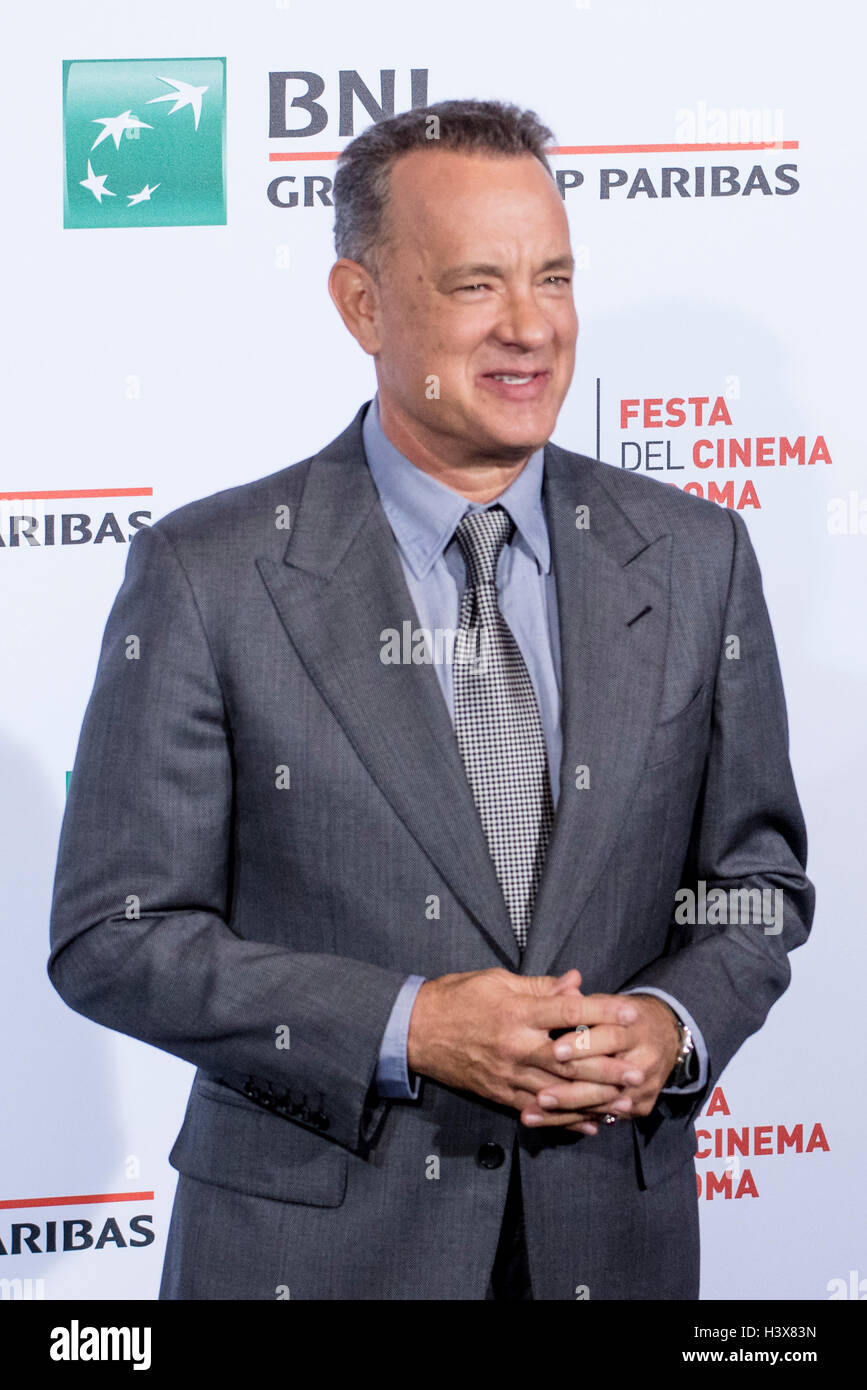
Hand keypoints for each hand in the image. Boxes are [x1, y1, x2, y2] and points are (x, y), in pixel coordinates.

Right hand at [406, 968, 638, 1131]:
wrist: (415, 1030)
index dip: (602, 1012)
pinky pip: (538, 1111)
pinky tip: (588, 1124)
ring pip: (558, 1091)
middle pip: (571, 1059)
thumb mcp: (497, 981)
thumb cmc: (457, 997)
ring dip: (594, 1099)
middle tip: (637, 1072)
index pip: (569, 1011)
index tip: (630, 1014)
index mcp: (517, 1013)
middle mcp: (516, 1047)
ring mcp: (508, 1075)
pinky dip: (565, 1120)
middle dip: (607, 1067)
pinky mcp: (500, 1094)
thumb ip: (539, 986)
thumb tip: (576, 983)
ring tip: (623, 1103)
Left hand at [524, 992, 681, 1134]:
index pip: (610, 1037)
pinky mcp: (642, 1106)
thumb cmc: (621, 1016)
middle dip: (571, 1089)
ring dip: (565, 1112)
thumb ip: (583, 1002)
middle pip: (607, 1078)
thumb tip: (563, 989)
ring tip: (531, 1115)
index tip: (554, 1051)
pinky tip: (546, 1123)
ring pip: (602, 1104)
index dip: (582, 1044)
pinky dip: (573, 1121)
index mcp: (635, 1027)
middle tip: (539, 1096)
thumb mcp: (606, 1003)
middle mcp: (646, 1058)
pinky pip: (604, 1117)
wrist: (665, 1036)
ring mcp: (646, 1086)